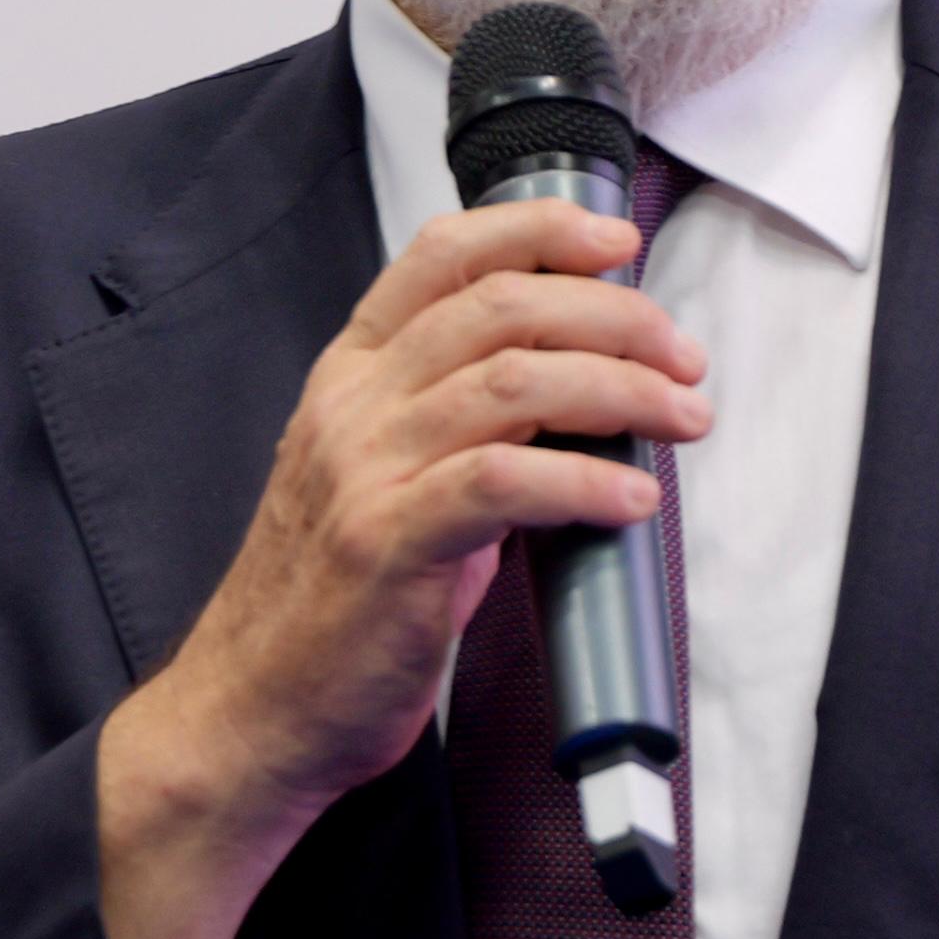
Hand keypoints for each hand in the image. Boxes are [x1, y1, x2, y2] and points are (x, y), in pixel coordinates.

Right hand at [94, 197, 708, 938]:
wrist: (254, 709)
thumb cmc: (335, 601)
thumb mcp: (385, 477)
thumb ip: (461, 420)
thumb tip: (584, 387)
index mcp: (351, 374)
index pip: (442, 254)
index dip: (538, 230)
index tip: (618, 237)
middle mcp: (353, 405)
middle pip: (499, 307)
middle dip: (614, 316)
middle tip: (683, 359)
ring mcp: (363, 472)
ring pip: (511, 383)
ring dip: (620, 391)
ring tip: (684, 418)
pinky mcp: (386, 546)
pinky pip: (501, 484)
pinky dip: (582, 483)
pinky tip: (632, 499)